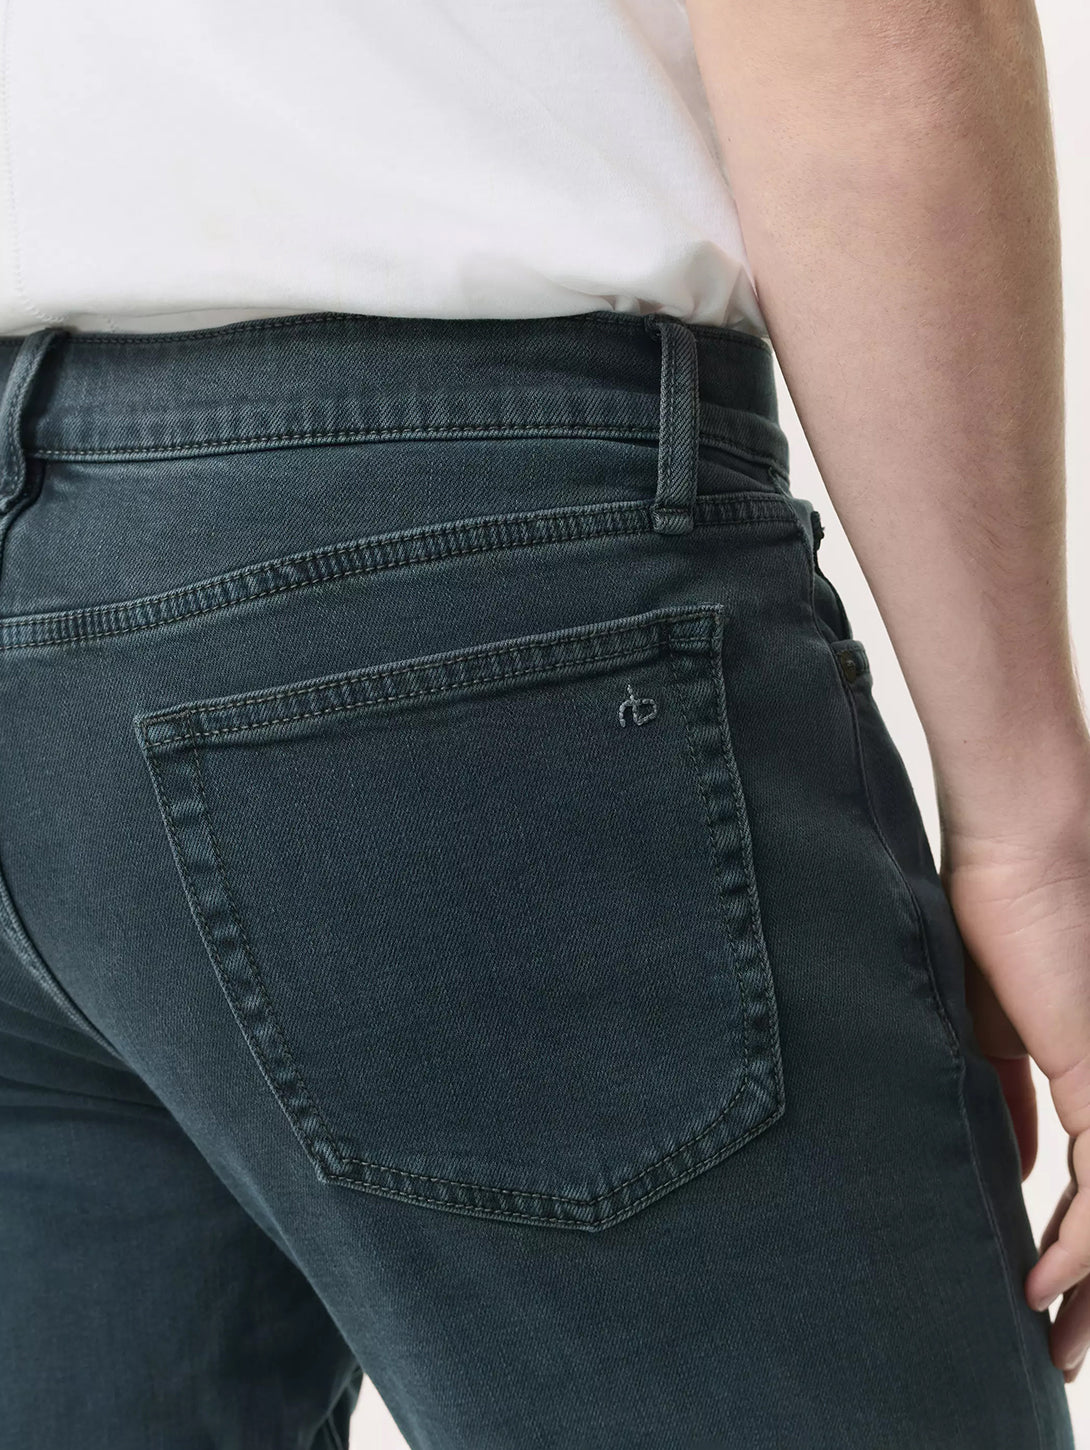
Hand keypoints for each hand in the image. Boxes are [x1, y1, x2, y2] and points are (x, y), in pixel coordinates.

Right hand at [940, 805, 1089, 1381]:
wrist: (1024, 836)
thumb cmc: (999, 909)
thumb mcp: (990, 1021)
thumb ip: (1012, 1096)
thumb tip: (1019, 1168)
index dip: (1076, 1255)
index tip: (1038, 1297)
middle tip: (1061, 1353)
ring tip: (1057, 1344)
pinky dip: (1081, 1243)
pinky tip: (1045, 1280)